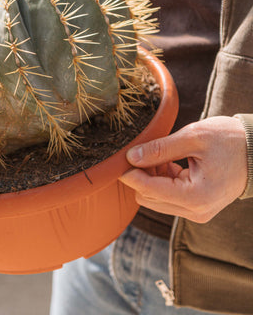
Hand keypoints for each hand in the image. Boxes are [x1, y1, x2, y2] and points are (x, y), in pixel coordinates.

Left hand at [119, 116, 247, 222]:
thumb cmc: (230, 141)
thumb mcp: (192, 138)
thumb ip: (159, 149)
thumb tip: (130, 156)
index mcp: (196, 197)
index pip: (148, 190)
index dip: (129, 173)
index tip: (119, 157)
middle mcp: (195, 211)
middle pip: (148, 198)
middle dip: (140, 175)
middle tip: (144, 150)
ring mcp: (196, 211)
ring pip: (155, 198)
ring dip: (151, 177)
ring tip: (161, 153)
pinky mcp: (196, 207)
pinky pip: (167, 196)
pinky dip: (161, 179)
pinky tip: (167, 161)